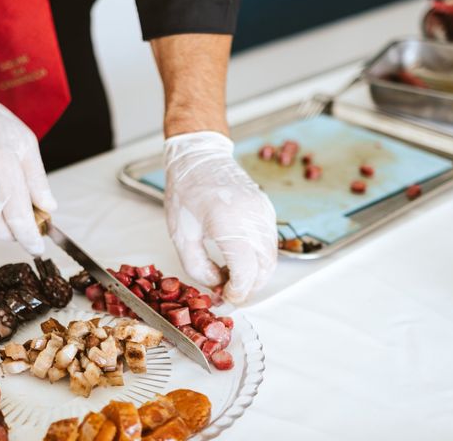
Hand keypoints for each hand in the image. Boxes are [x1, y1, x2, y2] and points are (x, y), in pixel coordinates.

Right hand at [0, 72, 55, 254]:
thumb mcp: (27, 145)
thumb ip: (38, 181)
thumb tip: (49, 208)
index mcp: (3, 168)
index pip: (19, 217)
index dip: (30, 237)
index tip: (39, 247)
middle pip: (2, 229)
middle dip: (20, 235)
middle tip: (33, 227)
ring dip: (6, 225)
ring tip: (17, 207)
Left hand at [164, 131, 277, 302]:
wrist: (200, 157)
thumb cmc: (185, 191)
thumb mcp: (181, 235)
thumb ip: (198, 266)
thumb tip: (217, 286)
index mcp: (228, 224)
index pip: (246, 272)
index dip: (238, 291)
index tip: (225, 295)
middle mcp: (253, 218)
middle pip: (264, 269)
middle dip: (249, 286)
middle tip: (227, 290)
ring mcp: (264, 213)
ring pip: (271, 258)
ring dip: (255, 274)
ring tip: (229, 273)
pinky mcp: (267, 210)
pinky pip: (270, 243)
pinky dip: (258, 257)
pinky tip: (237, 257)